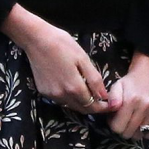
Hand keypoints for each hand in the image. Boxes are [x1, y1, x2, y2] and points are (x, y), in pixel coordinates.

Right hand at [1, 5, 117, 112]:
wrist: (37, 40)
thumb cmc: (63, 45)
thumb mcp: (83, 59)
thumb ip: (94, 80)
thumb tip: (104, 96)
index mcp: (74, 87)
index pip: (92, 106)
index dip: (103, 108)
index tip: (111, 105)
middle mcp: (62, 96)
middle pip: (82, 109)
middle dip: (94, 108)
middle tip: (104, 101)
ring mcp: (51, 95)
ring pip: (71, 105)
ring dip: (82, 104)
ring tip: (91, 94)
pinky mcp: (43, 92)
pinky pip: (61, 100)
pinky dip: (70, 98)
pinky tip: (73, 89)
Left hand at [106, 51, 148, 141]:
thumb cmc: (131, 82)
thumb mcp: (117, 86)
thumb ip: (112, 98)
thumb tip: (111, 109)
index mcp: (131, 100)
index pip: (118, 127)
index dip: (113, 125)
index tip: (115, 118)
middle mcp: (145, 107)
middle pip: (128, 133)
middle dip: (123, 129)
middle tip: (124, 119)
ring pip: (140, 135)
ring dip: (134, 131)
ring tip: (133, 120)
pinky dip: (146, 131)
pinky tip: (143, 121)